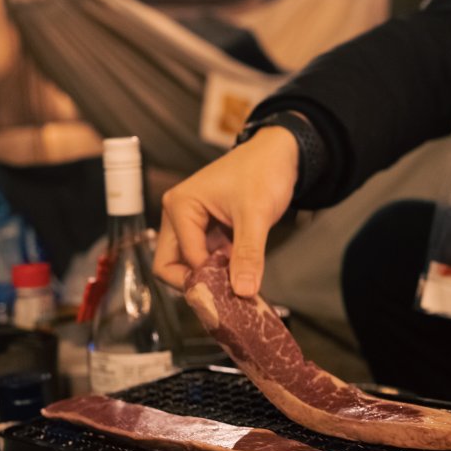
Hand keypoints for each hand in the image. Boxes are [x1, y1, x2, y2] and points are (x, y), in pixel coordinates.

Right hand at [153, 127, 298, 296]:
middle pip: (170, 265)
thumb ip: (248, 254)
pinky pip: (205, 259)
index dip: (205, 280)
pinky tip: (240, 276)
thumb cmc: (263, 171)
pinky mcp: (206, 230)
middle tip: (225, 296)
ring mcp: (191, 224)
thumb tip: (243, 290)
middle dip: (196, 283)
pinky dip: (219, 271)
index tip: (232, 295)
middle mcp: (178, 215)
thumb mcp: (256, 215)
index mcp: (180, 206)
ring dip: (210, 278)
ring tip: (237, 287)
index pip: (181, 259)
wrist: (279, 153)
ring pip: (188, 265)